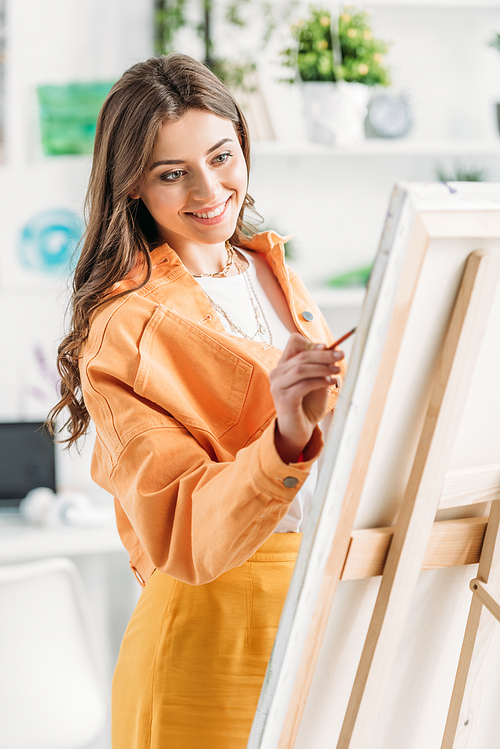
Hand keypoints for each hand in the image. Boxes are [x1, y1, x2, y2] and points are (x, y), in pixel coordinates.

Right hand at [269, 333, 343, 462]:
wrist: (299, 430)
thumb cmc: (307, 405)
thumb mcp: (316, 382)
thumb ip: (319, 367)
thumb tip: (331, 350)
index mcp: (284, 366)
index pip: (294, 342)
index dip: (312, 343)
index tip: (329, 348)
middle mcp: (277, 373)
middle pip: (301, 355)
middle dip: (324, 355)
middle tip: (341, 356)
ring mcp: (278, 386)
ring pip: (301, 369)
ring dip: (322, 368)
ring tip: (337, 371)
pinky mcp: (284, 399)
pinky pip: (303, 385)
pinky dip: (319, 381)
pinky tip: (331, 383)